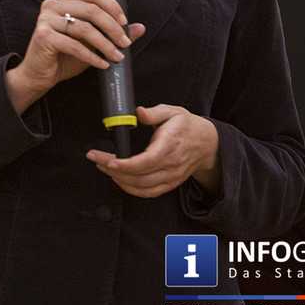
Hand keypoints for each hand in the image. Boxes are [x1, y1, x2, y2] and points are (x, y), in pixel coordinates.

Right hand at [5, 0, 144, 112]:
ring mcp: (46, 19)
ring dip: (105, 44)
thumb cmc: (64, 56)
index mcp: (64, 1)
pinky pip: (74, 45)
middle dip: (113, 28)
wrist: (39, 75)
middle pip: (91, 10)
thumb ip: (112, 33)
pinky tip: (102, 64)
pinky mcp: (43, 36)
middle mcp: (53, 5)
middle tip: (125, 43)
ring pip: (85, 28)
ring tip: (117, 57)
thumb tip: (139, 27)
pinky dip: (92, 56)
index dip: (112, 6)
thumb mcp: (92, 43)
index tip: (125, 23)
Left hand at [86, 104, 220, 197]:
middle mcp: (170, 165)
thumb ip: (154, 112)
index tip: (109, 161)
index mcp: (169, 146)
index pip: (146, 161)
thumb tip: (139, 113)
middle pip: (139, 176)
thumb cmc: (187, 126)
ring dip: (119, 180)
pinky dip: (132, 190)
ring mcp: (171, 177)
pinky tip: (119, 180)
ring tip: (103, 167)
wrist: (207, 143)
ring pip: (142, 187)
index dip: (126, 165)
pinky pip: (149, 193)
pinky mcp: (170, 183)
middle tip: (96, 158)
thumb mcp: (173, 111)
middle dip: (113, 170)